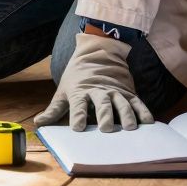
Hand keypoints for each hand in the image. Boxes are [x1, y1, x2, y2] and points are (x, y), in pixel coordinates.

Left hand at [35, 33, 154, 131]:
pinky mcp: (128, 93)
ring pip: (122, 103)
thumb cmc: (77, 80)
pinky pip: (137, 102)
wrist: (96, 56)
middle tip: (107, 129)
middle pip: (102, 103)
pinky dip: (143, 111)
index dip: (77, 116)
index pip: (78, 105)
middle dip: (104, 115)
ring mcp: (115, 91)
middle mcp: (99, 91)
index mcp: (80, 92)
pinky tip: (148, 122)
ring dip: (126, 115)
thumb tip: (38, 124)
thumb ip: (53, 111)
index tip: (77, 128)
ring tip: (130, 128)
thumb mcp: (63, 92)